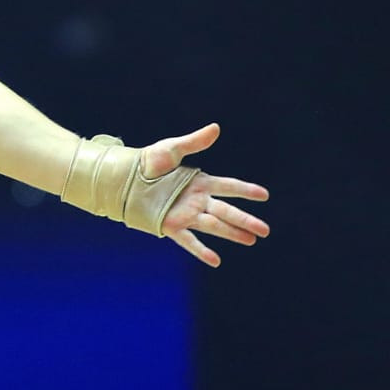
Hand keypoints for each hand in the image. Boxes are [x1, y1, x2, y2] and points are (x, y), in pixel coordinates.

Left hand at [141, 123, 269, 266]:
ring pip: (214, 226)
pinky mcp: (171, 226)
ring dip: (232, 234)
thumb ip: (194, 142)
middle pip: (227, 211)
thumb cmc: (149, 162)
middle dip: (246, 220)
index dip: (246, 190)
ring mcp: (185, 214)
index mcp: (200, 182)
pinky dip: (201, 251)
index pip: (228, 186)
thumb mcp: (172, 149)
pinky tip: (215, 261)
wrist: (124, 177)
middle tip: (265, 230)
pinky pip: (189, 240)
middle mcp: (197, 200)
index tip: (264, 195)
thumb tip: (215, 128)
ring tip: (251, 240)